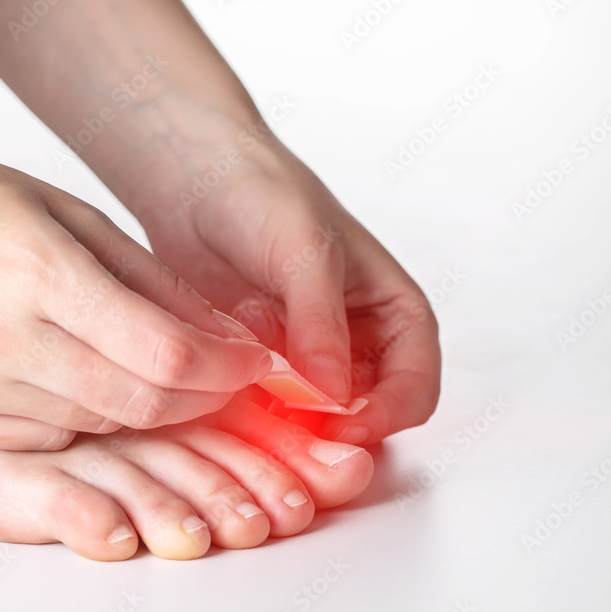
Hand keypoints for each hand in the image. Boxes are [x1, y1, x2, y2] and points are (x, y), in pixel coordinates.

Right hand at [0, 128, 272, 449]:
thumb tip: (227, 341)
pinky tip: (87, 379)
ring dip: (146, 408)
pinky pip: (47, 439)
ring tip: (154, 371)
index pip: (166, 354)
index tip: (251, 360)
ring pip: (99, 428)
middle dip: (201, 399)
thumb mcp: (70, 213)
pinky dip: (87, 418)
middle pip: (141, 405)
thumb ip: (151, 282)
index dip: (226, 367)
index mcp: (38, 270)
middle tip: (220, 377)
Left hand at [129, 137, 440, 445]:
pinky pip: (264, 411)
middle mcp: (355, 344)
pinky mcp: (258, 368)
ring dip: (286, 424)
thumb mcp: (304, 250)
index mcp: (392, 313)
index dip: (387, 414)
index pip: (415, 387)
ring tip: (250, 398)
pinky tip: (225, 391)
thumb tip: (335, 393)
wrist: (195, 179)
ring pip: (312, 421)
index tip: (343, 426)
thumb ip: (321, 320)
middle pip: (364, 415)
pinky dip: (250, 413)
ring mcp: (304, 360)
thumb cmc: (263, 194)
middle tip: (290, 431)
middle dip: (332, 430)